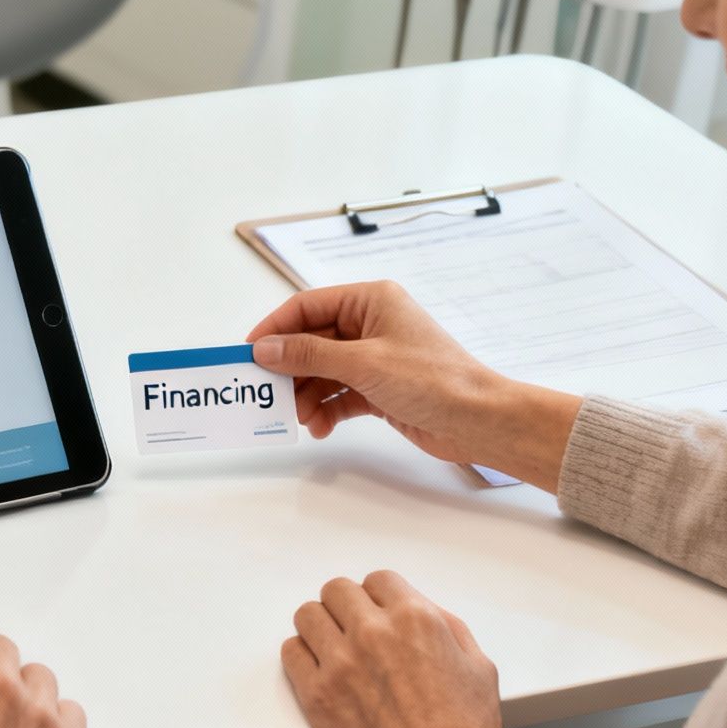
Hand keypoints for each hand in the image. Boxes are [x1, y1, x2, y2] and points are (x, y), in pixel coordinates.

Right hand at [247, 281, 582, 490]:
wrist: (478, 420)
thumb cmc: (432, 379)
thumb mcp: (363, 363)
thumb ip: (309, 354)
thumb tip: (264, 348)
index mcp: (371, 301)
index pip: (308, 306)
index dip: (275, 329)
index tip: (248, 354)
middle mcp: (371, 324)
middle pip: (312, 341)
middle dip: (290, 369)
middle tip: (267, 393)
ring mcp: (375, 357)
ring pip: (323, 371)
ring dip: (307, 395)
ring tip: (300, 418)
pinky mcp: (379, 387)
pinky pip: (340, 393)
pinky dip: (327, 409)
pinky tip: (321, 427)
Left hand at [281, 571, 511, 727]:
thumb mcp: (479, 668)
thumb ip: (449, 629)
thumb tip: (422, 611)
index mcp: (416, 620)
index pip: (378, 579)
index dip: (378, 597)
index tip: (376, 614)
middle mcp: (374, 632)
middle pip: (337, 590)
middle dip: (346, 607)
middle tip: (352, 631)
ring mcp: (340, 662)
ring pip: (308, 614)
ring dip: (319, 626)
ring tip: (330, 648)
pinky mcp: (315, 694)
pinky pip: (290, 652)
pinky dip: (301, 656)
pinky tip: (317, 670)